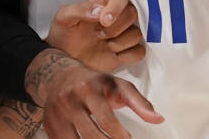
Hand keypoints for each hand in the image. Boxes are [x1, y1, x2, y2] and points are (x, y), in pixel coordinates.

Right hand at [30, 52, 163, 138]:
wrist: (59, 76)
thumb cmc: (93, 82)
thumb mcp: (118, 86)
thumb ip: (140, 103)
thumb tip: (158, 119)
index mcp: (90, 88)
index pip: (106, 119)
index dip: (119, 135)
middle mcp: (71, 100)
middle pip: (91, 135)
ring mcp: (58, 113)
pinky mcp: (49, 124)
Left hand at [46, 0, 145, 72]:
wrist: (63, 58)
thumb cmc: (63, 33)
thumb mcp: (64, 18)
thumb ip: (80, 10)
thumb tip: (99, 12)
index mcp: (103, 3)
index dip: (116, 8)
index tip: (103, 21)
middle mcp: (116, 17)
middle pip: (133, 14)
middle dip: (116, 27)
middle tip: (98, 35)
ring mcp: (122, 35)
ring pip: (137, 34)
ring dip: (120, 42)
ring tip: (104, 45)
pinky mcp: (125, 53)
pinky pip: (139, 52)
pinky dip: (129, 55)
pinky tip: (113, 55)